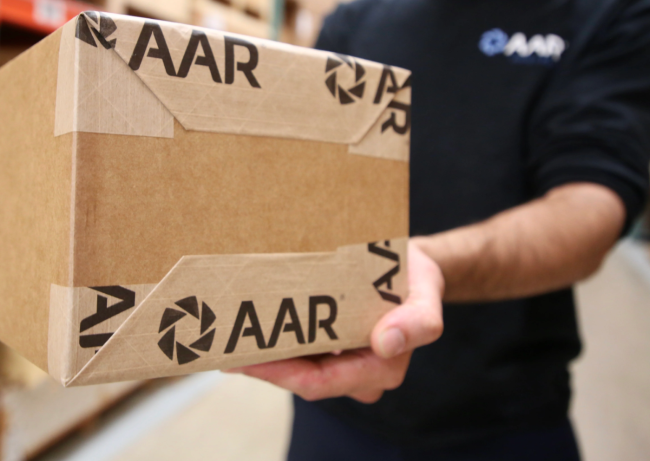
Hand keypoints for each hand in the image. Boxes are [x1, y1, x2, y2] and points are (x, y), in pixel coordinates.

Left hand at [226, 241, 444, 403]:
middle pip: (299, 379)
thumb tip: (386, 343)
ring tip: (226, 339)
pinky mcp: (331, 350)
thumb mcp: (426, 292)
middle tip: (223, 348)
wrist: (413, 267)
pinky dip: (274, 343)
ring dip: (263, 356)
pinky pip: (298, 352)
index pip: (319, 382)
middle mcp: (359, 374)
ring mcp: (343, 363)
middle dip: (262, 366)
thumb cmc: (417, 279)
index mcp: (381, 369)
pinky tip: (248, 328)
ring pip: (295, 367)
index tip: (246, 360)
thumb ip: (419, 321)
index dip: (279, 375)